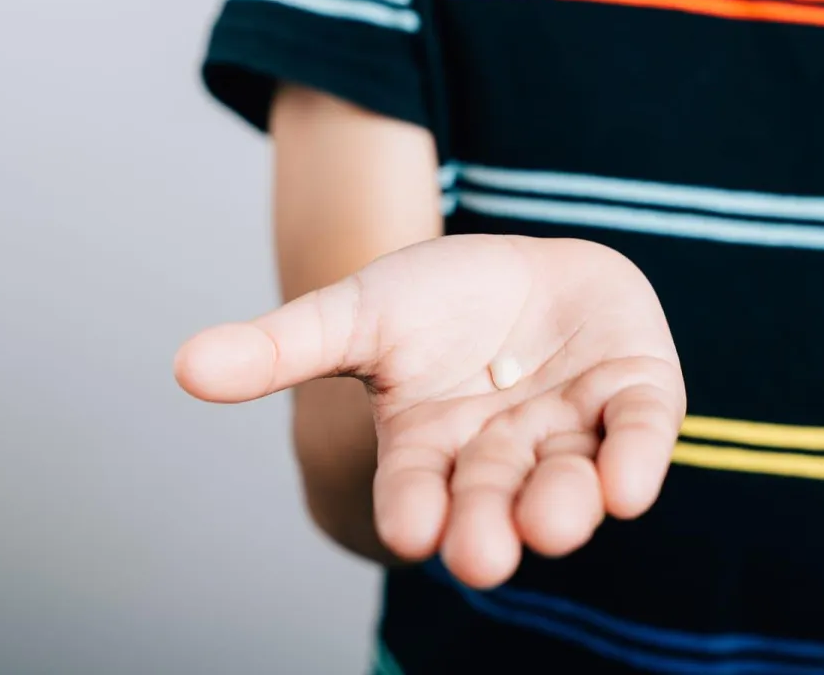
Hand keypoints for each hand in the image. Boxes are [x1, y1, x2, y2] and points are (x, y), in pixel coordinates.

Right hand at [174, 235, 684, 588]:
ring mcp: (571, 430)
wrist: (524, 267)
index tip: (409, 531)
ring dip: (563, 503)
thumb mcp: (355, 314)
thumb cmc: (432, 302)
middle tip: (480, 556)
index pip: (416, 490)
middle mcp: (501, 454)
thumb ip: (281, 347)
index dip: (413, 510)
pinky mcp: (635, 396)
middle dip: (487, 528)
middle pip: (493, 501)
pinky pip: (640, 434)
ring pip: (568, 480)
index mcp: (431, 446)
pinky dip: (637, 458)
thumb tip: (183, 367)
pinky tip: (629, 484)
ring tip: (552, 519)